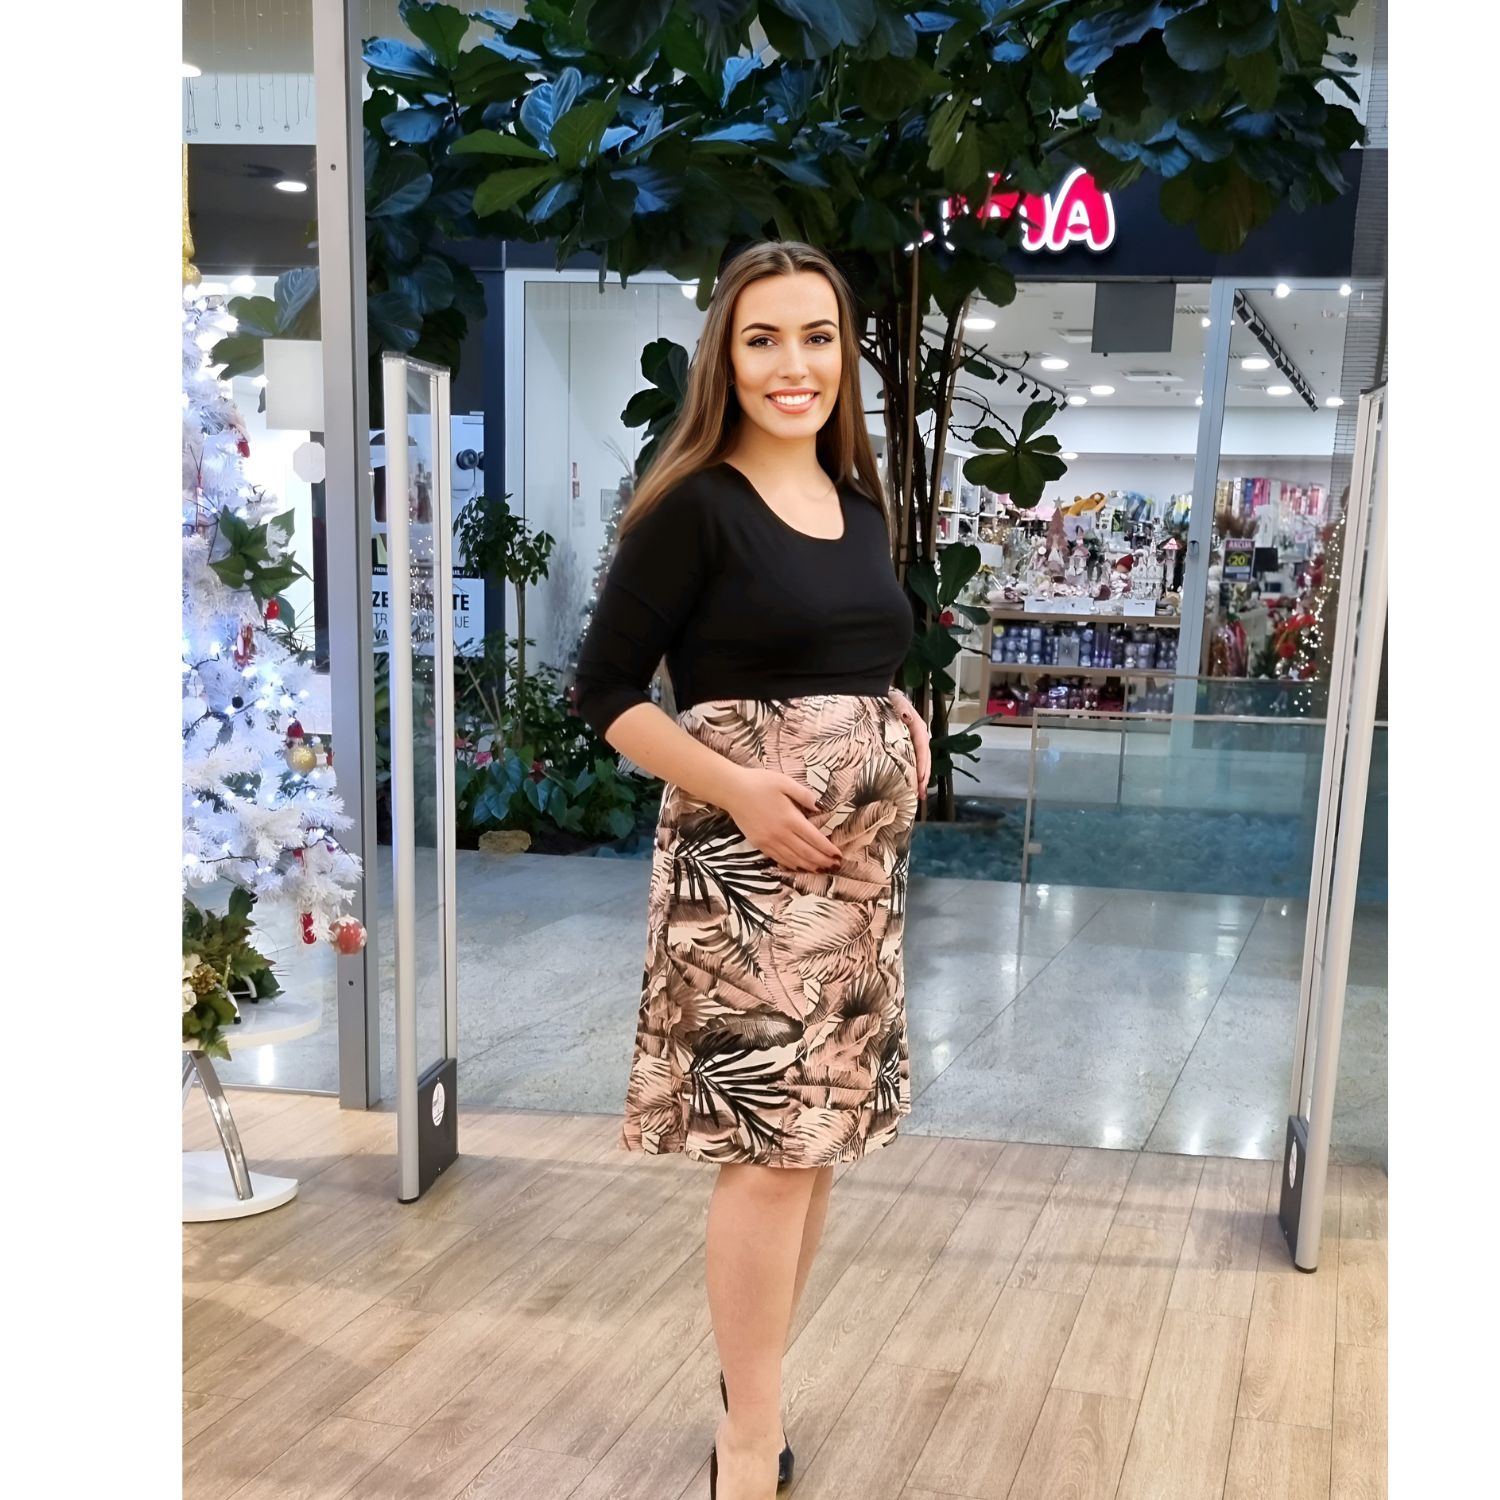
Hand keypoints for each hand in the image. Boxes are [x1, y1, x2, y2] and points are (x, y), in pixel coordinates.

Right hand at [721, 767, 843, 872]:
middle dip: (822, 861)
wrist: (732, 790)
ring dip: (808, 866)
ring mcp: (769, 841)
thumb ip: (805, 795)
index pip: (815, 839)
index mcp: (790, 818)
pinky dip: (791, 864)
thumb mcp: (785, 782)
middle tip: (834, 865)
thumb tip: (820, 807)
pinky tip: (798, 866)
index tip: (838, 854)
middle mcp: (781, 833)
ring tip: (820, 869)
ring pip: (793, 859)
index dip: (828, 849)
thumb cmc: (759, 782)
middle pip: (806, 853)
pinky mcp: (759, 844)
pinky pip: (778, 858)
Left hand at [888, 690, 930, 801]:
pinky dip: (912, 773)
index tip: (919, 779)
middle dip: (923, 776)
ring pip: (919, 761)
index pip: (922, 746)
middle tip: (920, 793)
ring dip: (920, 778)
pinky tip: (910, 785)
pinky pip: (911, 760)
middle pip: (923, 758)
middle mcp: (916, 734)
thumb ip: (901, 706)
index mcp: (916, 725)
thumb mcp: (894, 699)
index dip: (922, 763)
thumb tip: (908, 715)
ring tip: (919, 794)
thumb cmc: (886, 698)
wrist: (877, 696)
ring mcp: (910, 741)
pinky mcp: (904, 745)